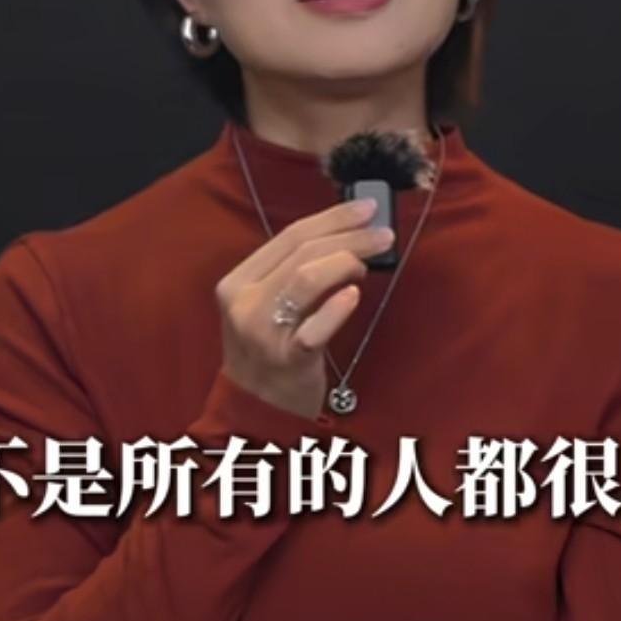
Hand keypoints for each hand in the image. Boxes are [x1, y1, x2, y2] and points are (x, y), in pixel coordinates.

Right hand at [216, 196, 393, 417]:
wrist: (255, 411)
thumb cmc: (270, 353)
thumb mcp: (265, 307)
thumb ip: (293, 273)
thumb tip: (346, 238)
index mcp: (237, 283)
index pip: (288, 236)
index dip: (332, 217)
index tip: (366, 209)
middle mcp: (245, 304)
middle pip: (301, 252)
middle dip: (349, 236)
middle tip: (383, 235)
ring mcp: (263, 334)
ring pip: (305, 278)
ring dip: (345, 262)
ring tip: (368, 265)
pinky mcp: (287, 361)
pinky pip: (313, 330)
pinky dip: (335, 309)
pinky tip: (354, 296)